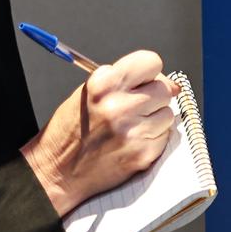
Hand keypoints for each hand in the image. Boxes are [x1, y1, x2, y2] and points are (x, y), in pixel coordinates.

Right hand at [21, 49, 176, 215]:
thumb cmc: (72, 130)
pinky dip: (153, 139)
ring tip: (131, 126)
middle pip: (164, 89)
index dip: (150, 72)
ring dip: (155, 119)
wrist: (58, 170)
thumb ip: (125, 81)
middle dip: (154, 97)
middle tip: (135, 107)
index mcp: (104, 84)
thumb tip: (171, 84)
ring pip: (168, 114)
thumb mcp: (89, 92)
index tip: (146, 80)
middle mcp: (119, 106)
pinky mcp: (142, 153)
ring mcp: (133, 132)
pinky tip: (132, 141)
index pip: (151, 62)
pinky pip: (164, 137)